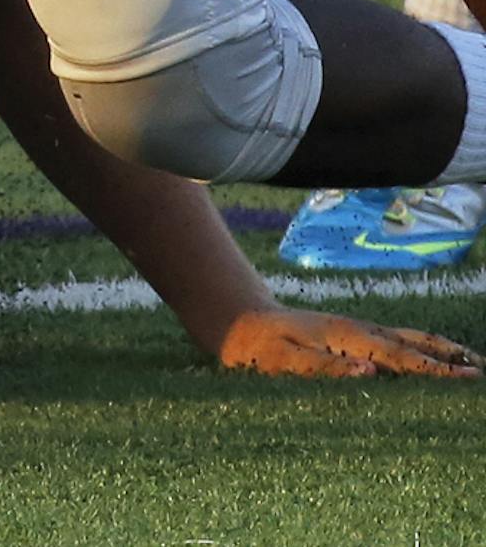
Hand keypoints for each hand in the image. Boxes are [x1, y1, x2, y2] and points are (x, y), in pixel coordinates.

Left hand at [216, 306, 480, 379]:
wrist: (237, 320)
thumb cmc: (257, 347)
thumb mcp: (281, 361)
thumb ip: (322, 367)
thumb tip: (368, 369)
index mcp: (346, 338)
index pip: (399, 356)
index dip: (434, 369)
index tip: (467, 377)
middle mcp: (355, 330)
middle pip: (410, 342)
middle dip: (446, 356)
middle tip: (480, 369)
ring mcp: (352, 331)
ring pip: (403, 339)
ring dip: (435, 349)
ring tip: (467, 361)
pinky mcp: (347, 336)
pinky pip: (390, 342)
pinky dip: (415, 349)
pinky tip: (423, 359)